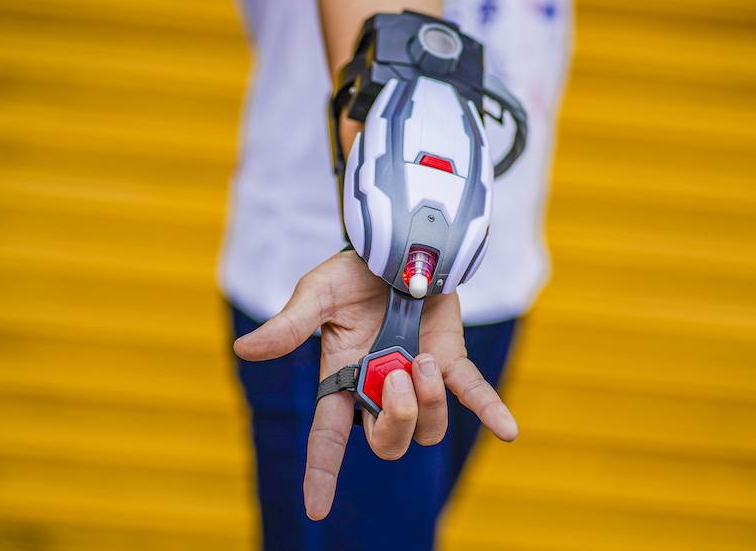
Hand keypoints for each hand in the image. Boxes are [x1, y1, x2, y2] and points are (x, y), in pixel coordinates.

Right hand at [233, 251, 518, 519]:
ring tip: (423, 360)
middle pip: (387, 441)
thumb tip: (246, 352)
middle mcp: (380, 389)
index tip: (316, 508)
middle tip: (397, 375)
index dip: (322, 472)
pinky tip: (509, 431)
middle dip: (395, 420)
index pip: (329, 436)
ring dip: (430, 400)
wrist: (393, 247)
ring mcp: (418, 378)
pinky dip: (491, 412)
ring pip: (428, 428)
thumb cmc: (351, 273)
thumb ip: (289, 326)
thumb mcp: (316, 294)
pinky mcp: (451, 359)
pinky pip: (473, 392)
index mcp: (343, 379)